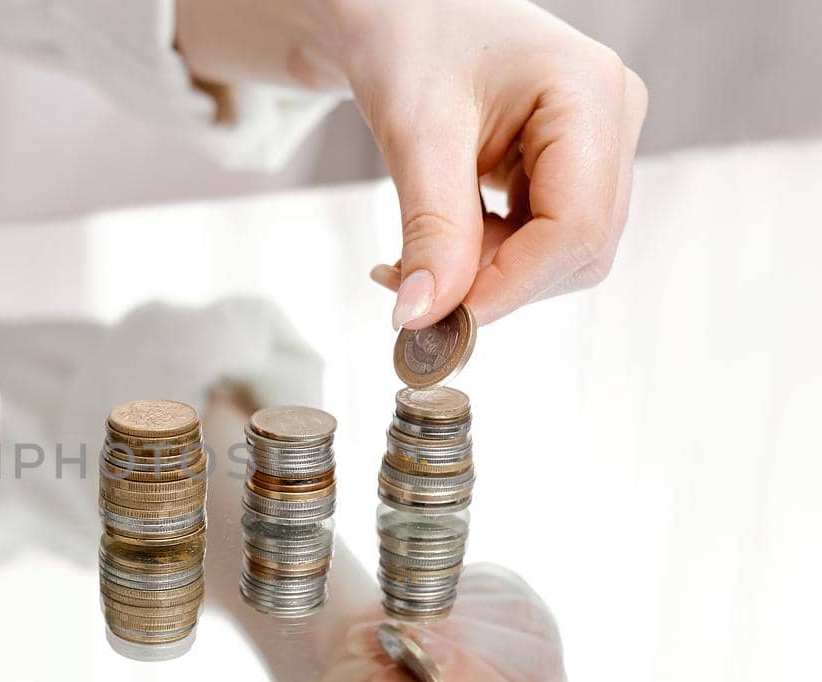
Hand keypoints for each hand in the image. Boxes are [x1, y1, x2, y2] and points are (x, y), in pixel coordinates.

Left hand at [175, 0, 647, 327]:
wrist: (402, 16)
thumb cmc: (411, 44)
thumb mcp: (415, 134)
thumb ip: (430, 229)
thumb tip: (426, 317)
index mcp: (591, 94)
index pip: (576, 227)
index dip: (509, 285)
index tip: (438, 318)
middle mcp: (613, 119)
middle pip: (579, 249)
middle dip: (495, 282)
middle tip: (410, 282)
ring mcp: (600, 145)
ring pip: (561, 255)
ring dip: (487, 275)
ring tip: (414, 253)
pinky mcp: (574, 167)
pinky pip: (543, 240)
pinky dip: (487, 260)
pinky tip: (439, 245)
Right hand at [308, 564, 567, 681]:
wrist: (361, 680)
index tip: (409, 644)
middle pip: (531, 671)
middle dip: (452, 639)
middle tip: (378, 634)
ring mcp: (545, 670)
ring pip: (521, 623)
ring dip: (446, 614)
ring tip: (388, 629)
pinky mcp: (531, 623)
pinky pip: (504, 593)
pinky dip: (452, 594)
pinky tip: (418, 618)